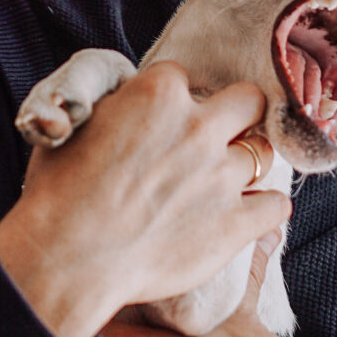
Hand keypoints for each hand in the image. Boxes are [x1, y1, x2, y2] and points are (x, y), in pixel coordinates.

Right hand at [0, 61, 289, 336]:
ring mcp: (221, 176)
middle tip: (216, 137)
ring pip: (263, 153)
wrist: (68, 259)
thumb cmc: (59, 193)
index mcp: (157, 93)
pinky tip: (250, 214)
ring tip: (224, 183)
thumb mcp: (77, 124)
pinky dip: (266, 209)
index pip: (182, 78)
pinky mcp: (236, 224)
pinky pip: (277, 205)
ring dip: (245, 164)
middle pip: (247, 100)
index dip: (172, 100)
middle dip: (234, 114)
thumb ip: (117, 104)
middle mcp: (198, 127)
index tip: (162, 122)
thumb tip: (132, 100)